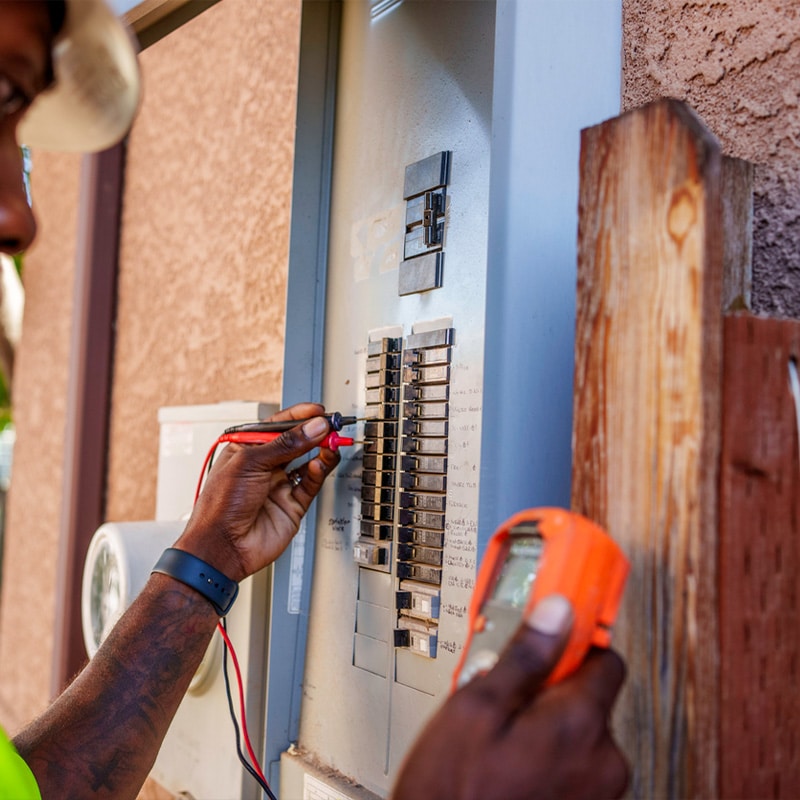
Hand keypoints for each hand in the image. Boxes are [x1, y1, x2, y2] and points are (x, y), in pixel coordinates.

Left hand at [175, 402, 339, 581]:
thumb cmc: (221, 505)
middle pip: (295, 442)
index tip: (317, 411)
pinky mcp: (292, 505)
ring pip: (307, 462)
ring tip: (331, 442)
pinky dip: (319, 472)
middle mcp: (264, 467)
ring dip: (320, 451)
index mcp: (247, 450)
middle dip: (314, 432)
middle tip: (330, 425)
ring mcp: (278, 486)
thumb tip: (312, 428)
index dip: (298, 417)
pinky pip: (310, 484)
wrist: (223, 546)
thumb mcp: (251, 463)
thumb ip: (286, 444)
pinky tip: (321, 464)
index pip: (277, 426)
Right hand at [391, 595, 628, 799]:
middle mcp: (603, 763)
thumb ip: (523, 656)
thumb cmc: (454, 796)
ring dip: (546, 726)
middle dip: (550, 690)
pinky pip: (574, 767)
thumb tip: (555, 611)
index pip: (605, 656)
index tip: (552, 633)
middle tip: (505, 696)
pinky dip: (549, 759)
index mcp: (580, 725)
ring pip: (579, 733)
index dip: (573, 641)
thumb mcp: (475, 709)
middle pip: (589, 696)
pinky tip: (509, 766)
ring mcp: (598, 795)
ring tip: (499, 737)